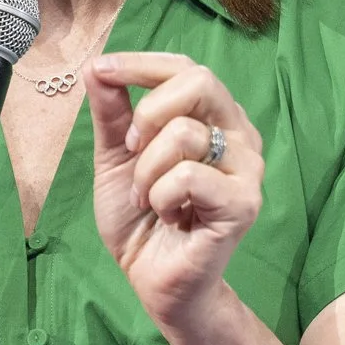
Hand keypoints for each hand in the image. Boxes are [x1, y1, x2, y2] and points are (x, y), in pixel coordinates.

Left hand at [84, 52, 264, 330]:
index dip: (141, 64)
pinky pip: (188, 176)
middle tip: (131, 151)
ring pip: (185, 133)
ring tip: (148, 199)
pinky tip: (168, 216)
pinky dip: (161, 197)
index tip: (101, 71)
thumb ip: (113, 114)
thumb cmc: (142, 219)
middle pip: (199, 80)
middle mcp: (239, 134)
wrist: (154, 281)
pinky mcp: (244, 203)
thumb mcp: (116, 159)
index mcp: (213, 117)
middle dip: (148, 113)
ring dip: (147, 171)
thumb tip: (97, 68)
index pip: (184, 67)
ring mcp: (247, 168)